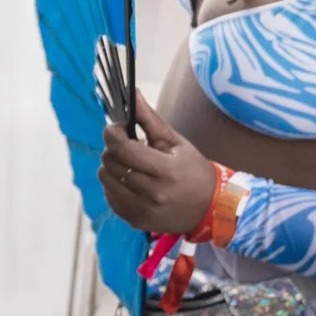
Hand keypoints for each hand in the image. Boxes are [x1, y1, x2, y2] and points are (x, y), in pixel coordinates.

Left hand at [100, 91, 218, 236]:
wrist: (210, 208)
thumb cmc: (194, 171)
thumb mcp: (176, 142)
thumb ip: (150, 119)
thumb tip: (132, 95)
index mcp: (165, 171)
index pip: (122, 148)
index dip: (112, 133)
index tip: (118, 128)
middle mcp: (151, 194)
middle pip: (110, 162)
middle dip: (113, 148)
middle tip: (128, 145)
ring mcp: (141, 211)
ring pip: (105, 179)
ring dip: (112, 166)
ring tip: (130, 164)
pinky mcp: (134, 221)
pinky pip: (109, 196)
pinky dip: (114, 185)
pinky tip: (130, 181)